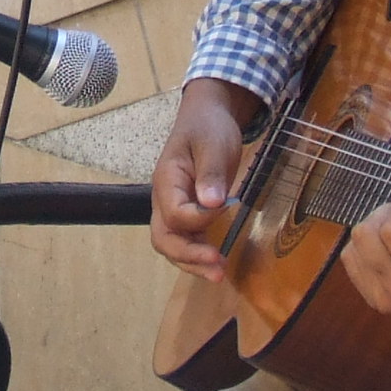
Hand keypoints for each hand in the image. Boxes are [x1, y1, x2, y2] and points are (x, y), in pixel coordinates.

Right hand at [149, 79, 256, 279]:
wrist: (207, 117)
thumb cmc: (208, 127)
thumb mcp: (214, 144)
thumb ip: (211, 173)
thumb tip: (212, 204)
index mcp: (166, 180)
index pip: (175, 213)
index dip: (200, 219)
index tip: (227, 207)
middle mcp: (164, 199)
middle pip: (164, 238)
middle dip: (189, 256)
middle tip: (217, 267)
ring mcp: (174, 208)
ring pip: (173, 245)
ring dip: (194, 262)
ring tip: (219, 273)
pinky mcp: (189, 214)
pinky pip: (187, 240)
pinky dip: (199, 255)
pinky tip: (218, 262)